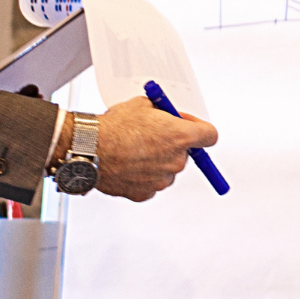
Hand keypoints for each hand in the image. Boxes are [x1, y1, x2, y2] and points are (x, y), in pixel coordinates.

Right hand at [92, 96, 217, 202]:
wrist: (89, 147)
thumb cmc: (114, 126)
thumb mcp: (143, 105)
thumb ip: (164, 113)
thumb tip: (171, 116)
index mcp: (181, 137)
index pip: (210, 136)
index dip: (200, 130)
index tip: (189, 127)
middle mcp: (176, 162)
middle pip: (186, 153)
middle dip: (172, 145)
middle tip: (152, 135)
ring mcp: (162, 180)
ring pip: (167, 170)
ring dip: (157, 161)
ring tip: (133, 150)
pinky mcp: (146, 193)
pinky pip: (151, 183)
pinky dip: (142, 176)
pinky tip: (127, 164)